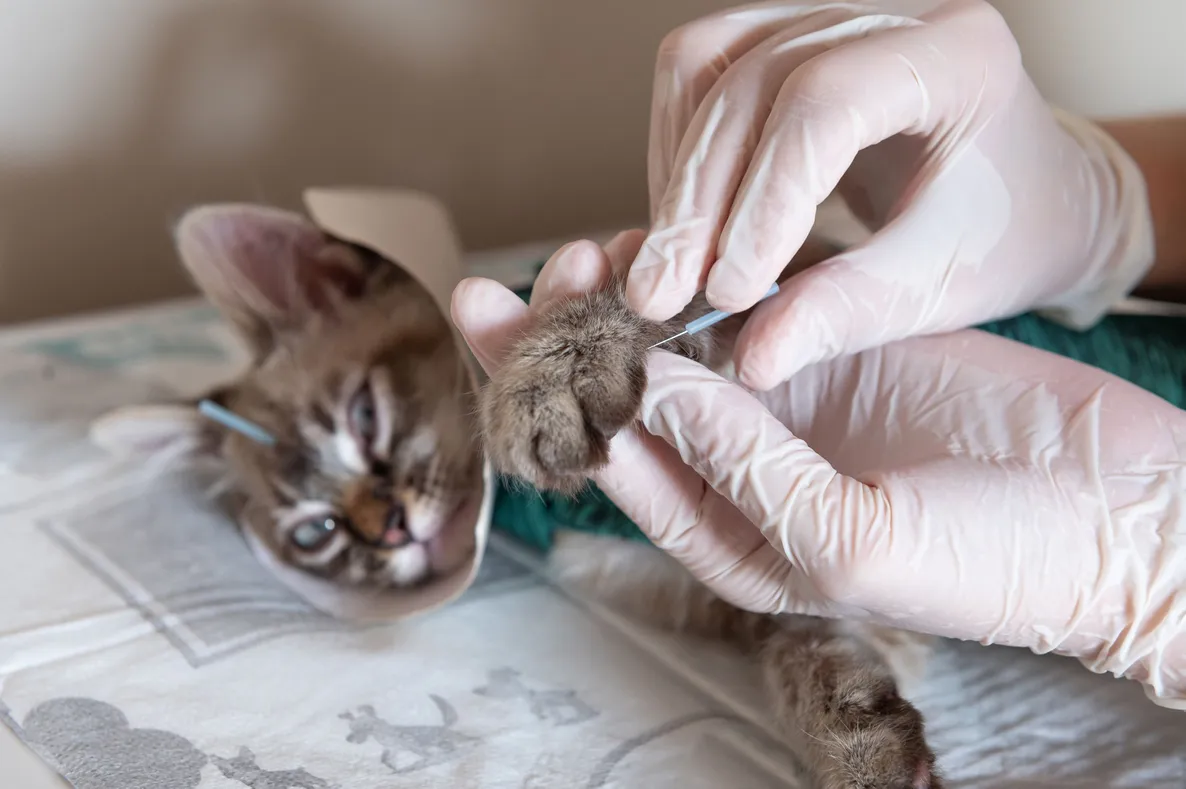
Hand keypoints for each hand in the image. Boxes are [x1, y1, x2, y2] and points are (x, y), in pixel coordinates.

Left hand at [453, 238, 1184, 709]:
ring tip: (592, 248)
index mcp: (730, 536)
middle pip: (626, 396)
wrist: (1120, 513)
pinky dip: (707, 270)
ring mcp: (789, 399)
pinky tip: (673, 239)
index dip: (544, 398)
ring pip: (679, 338)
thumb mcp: (853, 540)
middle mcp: (744, 466)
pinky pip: (751, 299)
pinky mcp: (836, 344)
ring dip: (630, 295)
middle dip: (566, 339)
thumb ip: (744, 466)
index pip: (610, 461)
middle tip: (529, 278)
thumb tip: (645, 386)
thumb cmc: (996, 562)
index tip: (498, 333)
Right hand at [630, 0, 1154, 389]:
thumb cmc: (1007, 235)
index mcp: (956, 58)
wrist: (1030, 195)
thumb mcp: (945, 286)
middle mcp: (883, 20)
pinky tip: (686, 225)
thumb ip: (850, 315)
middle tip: (661, 297)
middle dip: (695, 202)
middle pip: (749, 85)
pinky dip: (676, 153)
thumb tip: (751, 357)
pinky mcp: (784, 44)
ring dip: (675, 173)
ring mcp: (826, 22)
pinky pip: (697, 74)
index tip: (731, 293)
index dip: (763, 199)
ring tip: (673, 266)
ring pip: (704, 65)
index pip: (826, 104)